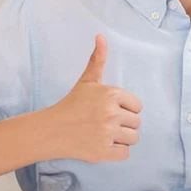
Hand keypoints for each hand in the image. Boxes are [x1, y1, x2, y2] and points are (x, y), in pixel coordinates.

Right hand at [49, 35, 141, 162]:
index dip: (125, 108)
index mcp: (111, 94)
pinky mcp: (103, 152)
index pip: (137, 106)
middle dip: (124, 124)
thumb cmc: (72, 104)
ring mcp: (107, 134)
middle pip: (137, 123)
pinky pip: (125, 154)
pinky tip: (103, 144)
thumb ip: (98, 59)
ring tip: (104, 133)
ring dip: (121, 138)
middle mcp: (111, 114)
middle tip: (104, 122)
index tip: (110, 110)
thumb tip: (101, 36)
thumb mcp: (87, 80)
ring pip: (133, 138)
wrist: (52, 129)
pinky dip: (116, 152)